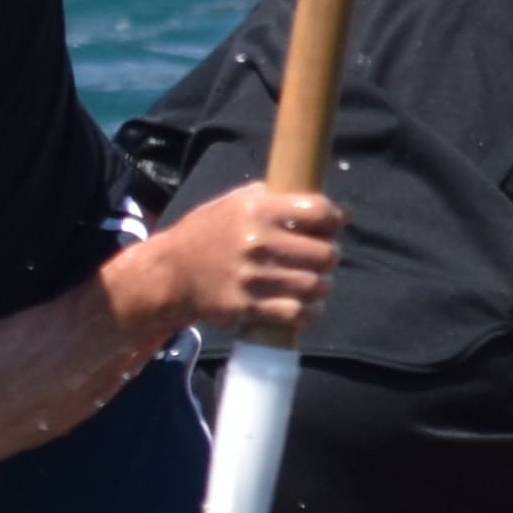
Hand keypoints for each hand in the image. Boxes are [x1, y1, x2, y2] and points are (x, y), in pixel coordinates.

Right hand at [148, 181, 340, 343]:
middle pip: (324, 253)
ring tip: (315, 282)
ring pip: (315, 285)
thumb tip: (341, 211)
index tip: (335, 225)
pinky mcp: (246, 307)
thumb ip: (281, 200)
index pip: (318, 211)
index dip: (335, 219)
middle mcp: (256, 242)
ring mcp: (252, 277)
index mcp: (256, 210)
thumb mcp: (235, 203)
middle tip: (322, 258)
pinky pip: (297, 313)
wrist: (170, 273)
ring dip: (322, 286)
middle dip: (329, 256)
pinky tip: (308, 306)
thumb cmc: (208, 233)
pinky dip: (310, 312)